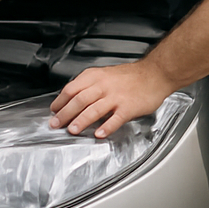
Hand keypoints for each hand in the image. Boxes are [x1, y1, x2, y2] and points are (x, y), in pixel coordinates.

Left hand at [50, 60, 175, 138]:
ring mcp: (116, 97)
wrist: (155, 73)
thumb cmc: (130, 76)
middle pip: (79, 100)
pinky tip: (99, 134)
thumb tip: (72, 99)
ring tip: (72, 130)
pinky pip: (115, 119)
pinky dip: (106, 127)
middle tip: (56, 124)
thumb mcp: (104, 74)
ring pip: (94, 109)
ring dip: (81, 120)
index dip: (60, 101)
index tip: (54, 110)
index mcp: (95, 77)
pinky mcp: (128, 107)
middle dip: (65, 113)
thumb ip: (89, 85)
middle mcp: (104, 85)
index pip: (71, 88)